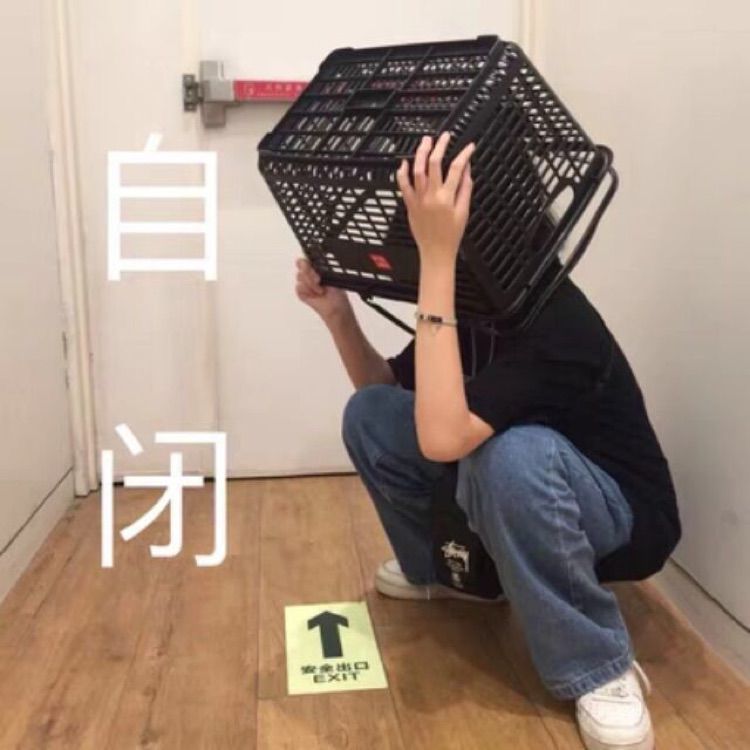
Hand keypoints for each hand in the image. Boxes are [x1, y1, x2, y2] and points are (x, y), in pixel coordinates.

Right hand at [294, 257, 351, 322]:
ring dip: (311, 284)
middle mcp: (311, 275)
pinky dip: (307, 292)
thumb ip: (321, 269)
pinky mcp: (302, 293)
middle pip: (301, 264)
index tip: (312, 264)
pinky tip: (314, 295)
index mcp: (319, 268)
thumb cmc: (337, 295)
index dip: (308, 260)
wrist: (335, 309)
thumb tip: (314, 264)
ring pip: (299, 276)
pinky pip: (298, 288)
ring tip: (320, 290)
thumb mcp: (331, 278)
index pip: (309, 258)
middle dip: (309, 272)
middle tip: (317, 279)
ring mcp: (306, 284)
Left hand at [396, 131, 474, 267]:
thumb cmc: (451, 235)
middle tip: (445, 136)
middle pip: (434, 163)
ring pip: (417, 170)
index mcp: (447, 198)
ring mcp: (419, 199)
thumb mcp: (464, 211)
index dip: (464, 154)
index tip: (469, 147)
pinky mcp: (409, 205)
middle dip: (440, 146)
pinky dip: (403, 172)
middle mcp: (432, 196)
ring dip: (421, 153)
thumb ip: (465, 188)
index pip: (456, 169)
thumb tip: (467, 170)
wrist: (436, 252)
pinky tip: (405, 162)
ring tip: (426, 141)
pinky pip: (403, 185)